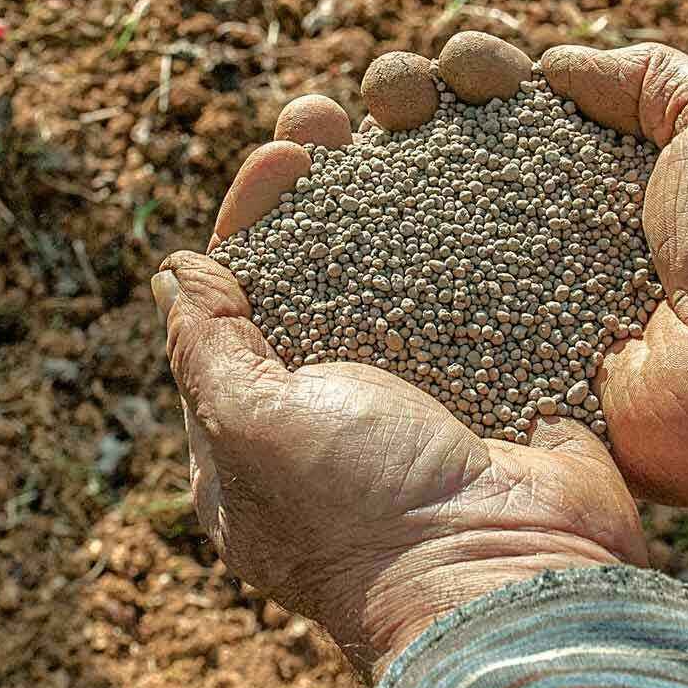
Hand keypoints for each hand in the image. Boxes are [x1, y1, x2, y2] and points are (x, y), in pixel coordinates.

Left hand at [153, 85, 646, 679]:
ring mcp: (425, 392)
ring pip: (401, 273)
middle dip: (325, 194)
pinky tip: (478, 176)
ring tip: (406, 121)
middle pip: (323, 274)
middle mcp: (344, 408)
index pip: (242, 302)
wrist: (510, 571)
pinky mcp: (496, 378)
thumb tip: (177, 268)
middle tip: (336, 117)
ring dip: (397, 199)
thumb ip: (207, 349)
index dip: (256, 220)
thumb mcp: (257, 429)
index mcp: (265, 430)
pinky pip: (478, 296)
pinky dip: (474, 239)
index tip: (283, 153)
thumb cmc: (368, 513)